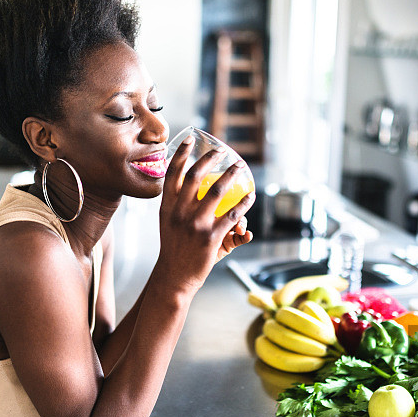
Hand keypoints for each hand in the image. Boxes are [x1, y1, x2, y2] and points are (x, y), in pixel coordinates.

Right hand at [158, 136, 254, 292]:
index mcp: (167, 207)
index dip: (181, 154)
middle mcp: (179, 213)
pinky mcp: (211, 237)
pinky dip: (244, 204)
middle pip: (195, 176)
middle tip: (222, 151)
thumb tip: (189, 183)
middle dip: (210, 159)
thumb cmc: (175, 249)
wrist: (174, 277)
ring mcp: (195, 224)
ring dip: (231, 175)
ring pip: (217, 191)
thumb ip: (178, 205)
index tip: (191, 139)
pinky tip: (250, 196)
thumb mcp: (169, 224)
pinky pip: (232, 215)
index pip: (172, 174)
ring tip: (239, 166)